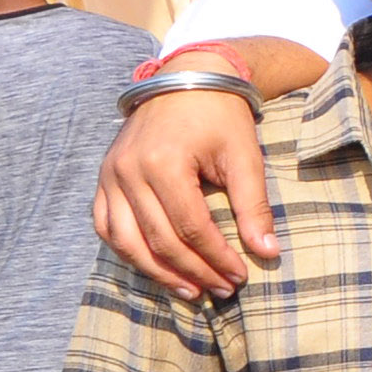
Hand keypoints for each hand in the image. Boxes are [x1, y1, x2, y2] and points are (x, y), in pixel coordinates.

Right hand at [94, 88, 273, 296]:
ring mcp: (109, 175)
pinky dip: (128, 251)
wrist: (186, 80)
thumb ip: (254, 205)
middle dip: (193, 272)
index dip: (216, 258)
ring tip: (190, 291)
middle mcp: (128, 171)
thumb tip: (268, 253)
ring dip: (158, 272)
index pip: (190, 228)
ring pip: (126, 241)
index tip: (240, 276)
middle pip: (158, 240)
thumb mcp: (244, 156)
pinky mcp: (103, 177)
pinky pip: (105, 226)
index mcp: (163, 163)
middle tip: (221, 290)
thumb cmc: (220, 117)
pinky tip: (155, 267)